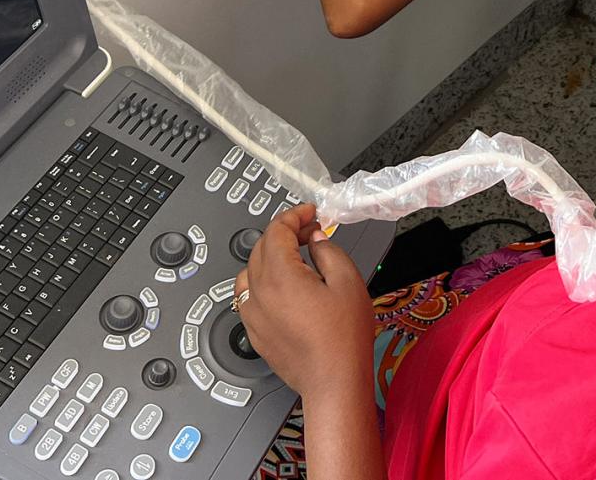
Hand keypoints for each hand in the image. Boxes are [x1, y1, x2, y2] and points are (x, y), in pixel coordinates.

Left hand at [235, 206, 374, 401]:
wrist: (333, 382)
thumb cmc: (343, 338)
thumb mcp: (347, 281)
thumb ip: (328, 250)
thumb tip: (315, 238)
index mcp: (280, 276)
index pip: (276, 231)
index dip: (294, 216)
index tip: (309, 213)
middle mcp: (259, 293)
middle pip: (260, 247)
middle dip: (283, 233)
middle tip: (309, 231)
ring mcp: (252, 314)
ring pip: (248, 270)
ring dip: (268, 256)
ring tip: (294, 257)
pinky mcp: (254, 330)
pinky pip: (247, 295)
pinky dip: (261, 281)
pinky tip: (283, 286)